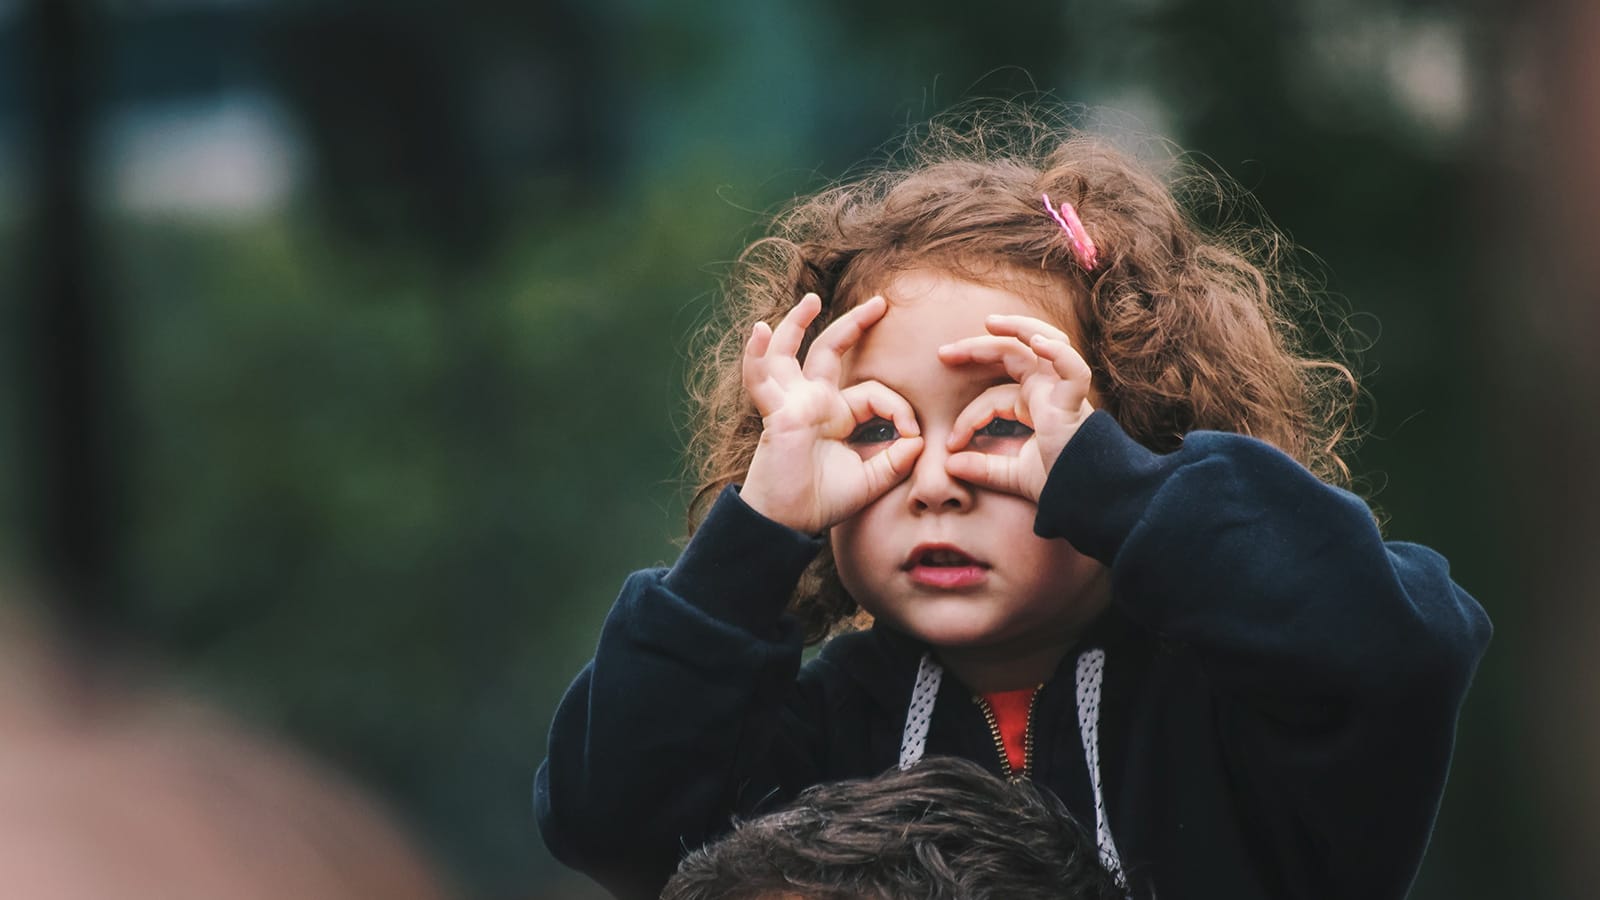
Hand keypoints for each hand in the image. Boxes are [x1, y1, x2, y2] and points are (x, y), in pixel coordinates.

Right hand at [740, 294, 924, 533]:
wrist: (788, 523)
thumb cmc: (822, 502)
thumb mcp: (870, 480)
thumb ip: (895, 461)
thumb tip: (918, 441)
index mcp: (836, 415)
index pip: (873, 392)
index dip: (899, 409)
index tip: (914, 436)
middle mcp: (813, 402)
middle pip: (830, 351)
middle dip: (855, 325)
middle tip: (880, 302)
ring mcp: (791, 403)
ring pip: (789, 353)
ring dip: (796, 324)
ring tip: (810, 300)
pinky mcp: (776, 413)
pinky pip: (761, 379)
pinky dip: (757, 355)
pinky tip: (759, 331)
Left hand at [937, 314, 1094, 501]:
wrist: (1086, 498)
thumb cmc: (1058, 483)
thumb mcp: (1012, 475)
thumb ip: (983, 469)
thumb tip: (949, 465)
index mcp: (1034, 403)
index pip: (993, 396)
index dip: (968, 417)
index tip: (950, 444)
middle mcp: (1048, 390)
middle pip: (1012, 354)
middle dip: (978, 348)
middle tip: (943, 354)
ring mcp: (1063, 391)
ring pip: (1045, 343)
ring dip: (1018, 328)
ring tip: (990, 323)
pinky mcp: (1075, 401)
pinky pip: (1072, 368)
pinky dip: (1057, 352)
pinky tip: (1036, 342)